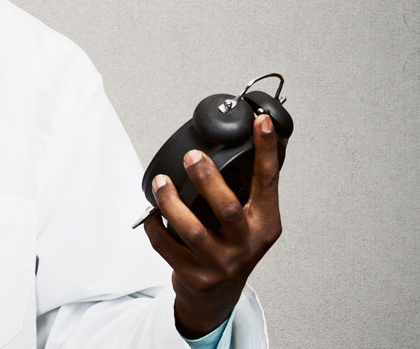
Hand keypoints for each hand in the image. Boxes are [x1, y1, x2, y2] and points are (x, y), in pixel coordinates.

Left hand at [142, 114, 283, 337]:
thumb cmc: (233, 248)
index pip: (268, 182)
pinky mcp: (195, 276)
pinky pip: (167, 247)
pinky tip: (151, 212)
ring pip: (193, 231)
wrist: (217, 296)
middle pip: (227, 209)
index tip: (260, 123)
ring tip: (161, 183)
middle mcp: (246, 245)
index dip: (265, 151)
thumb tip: (257, 139)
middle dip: (206, 179)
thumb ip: (250, 188)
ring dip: (171, 202)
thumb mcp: (252, 221)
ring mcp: (220, 263)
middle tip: (191, 156)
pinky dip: (155, 227)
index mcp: (265, 224)